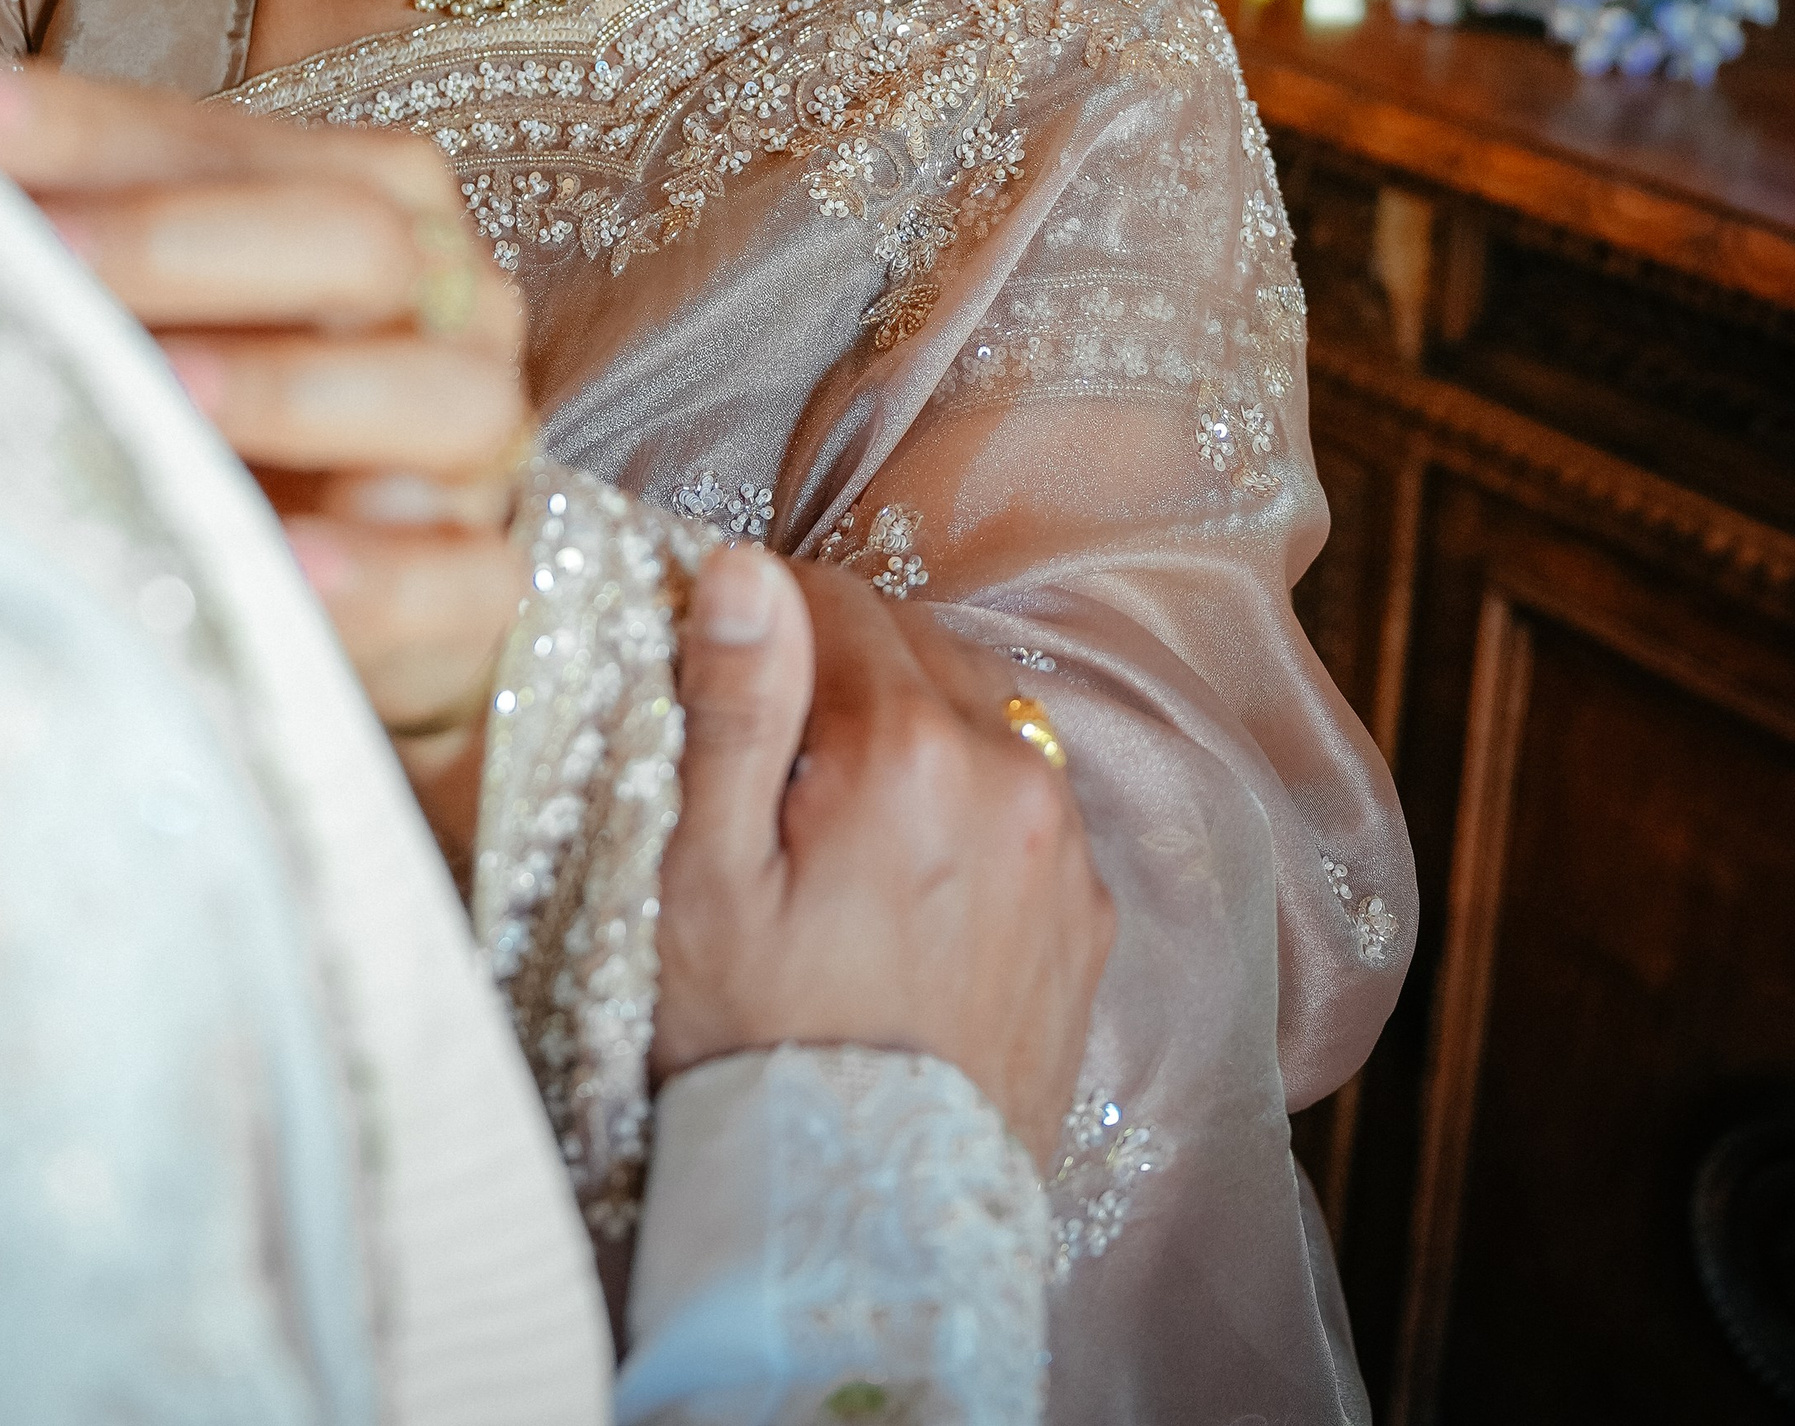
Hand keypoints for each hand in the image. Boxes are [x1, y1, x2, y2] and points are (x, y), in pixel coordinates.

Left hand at [0, 63, 532, 757]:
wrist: (354, 586)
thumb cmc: (232, 424)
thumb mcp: (164, 315)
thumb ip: (84, 240)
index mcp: (376, 198)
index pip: (231, 140)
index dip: (86, 127)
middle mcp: (449, 299)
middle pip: (349, 238)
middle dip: (180, 241)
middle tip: (39, 254)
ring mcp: (480, 443)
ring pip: (434, 395)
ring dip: (288, 387)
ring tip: (164, 394)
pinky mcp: (486, 583)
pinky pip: (460, 578)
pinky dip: (377, 576)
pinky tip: (290, 569)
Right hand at [653, 549, 1111, 1168]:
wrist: (866, 1227)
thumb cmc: (757, 1048)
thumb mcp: (706, 876)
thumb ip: (737, 707)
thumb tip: (747, 567)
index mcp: (907, 747)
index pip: (834, 598)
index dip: (769, 625)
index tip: (727, 676)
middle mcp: (1010, 773)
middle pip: (914, 645)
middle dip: (842, 673)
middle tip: (773, 765)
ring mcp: (1064, 848)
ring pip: (979, 716)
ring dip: (912, 730)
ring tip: (840, 821)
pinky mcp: (1089, 918)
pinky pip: (1027, 806)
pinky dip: (971, 807)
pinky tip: (909, 880)